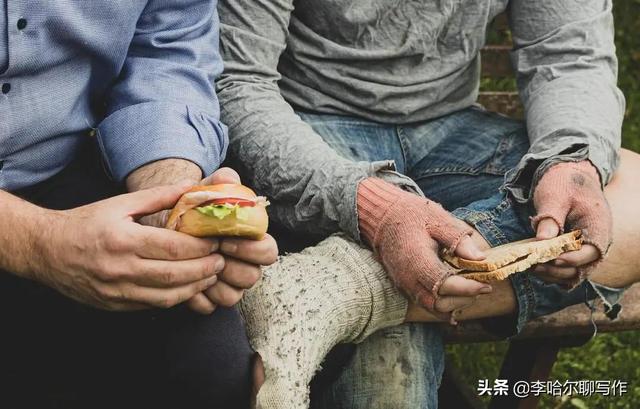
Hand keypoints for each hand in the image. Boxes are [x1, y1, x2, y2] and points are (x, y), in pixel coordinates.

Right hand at [32, 185, 224, 310]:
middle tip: (222, 259)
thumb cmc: (86, 223)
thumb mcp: (120, 203)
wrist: (46, 250)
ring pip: (168, 296)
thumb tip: (192, 187)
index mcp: (123, 240)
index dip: (201, 247)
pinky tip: (189, 286)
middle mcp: (120, 269)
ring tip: (211, 274)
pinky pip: (154, 305)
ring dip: (196, 286)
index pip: (174, 248)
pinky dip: (177, 297)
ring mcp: (117, 291)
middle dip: (206, 268)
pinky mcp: (115, 306)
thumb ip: (158, 196)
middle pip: (176, 275)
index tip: (217, 240)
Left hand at [185, 168, 278, 312]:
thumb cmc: (192, 210)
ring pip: (233, 296)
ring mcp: (228, 285)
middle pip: (252, 277)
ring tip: (195, 266)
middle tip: (209, 254)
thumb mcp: (204, 192)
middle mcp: (244, 266)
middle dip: (231, 267)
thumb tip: (230, 177)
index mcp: (251, 242)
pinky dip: (196, 297)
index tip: (226, 239)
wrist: (165, 227)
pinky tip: (183, 280)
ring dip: (214, 283)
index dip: (251, 249)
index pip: (269, 252)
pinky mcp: (208, 300)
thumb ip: (220, 183)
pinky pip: (209, 307)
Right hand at [357, 178, 489, 314]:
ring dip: (454, 305)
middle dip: (464, 300)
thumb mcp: (437, 219)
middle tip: (482, 287)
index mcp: (417, 260)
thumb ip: (458, 239)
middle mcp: (408, 278)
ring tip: (471, 292)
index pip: (445, 285)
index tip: (487, 285)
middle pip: (439, 304)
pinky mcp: (404, 286)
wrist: (383, 216)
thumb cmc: (412, 215)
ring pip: (431, 308)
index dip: (467, 289)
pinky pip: (425, 303)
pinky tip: (458, 299)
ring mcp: (404, 284)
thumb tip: (480, 258)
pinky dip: (443, 305)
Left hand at [531, 161, 611, 284]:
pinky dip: (552, 271)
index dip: (570, 259)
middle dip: (556, 269)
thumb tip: (542, 241)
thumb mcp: (555, 198)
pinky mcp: (573, 251)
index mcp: (598, 227)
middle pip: (580, 268)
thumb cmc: (563, 184)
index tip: (550, 258)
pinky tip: (535, 266)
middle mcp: (595, 242)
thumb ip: (550, 219)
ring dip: (552, 274)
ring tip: (530, 267)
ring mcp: (585, 249)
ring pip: (572, 273)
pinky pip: (566, 269)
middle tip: (533, 265)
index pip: (589, 253)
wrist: (567, 177)